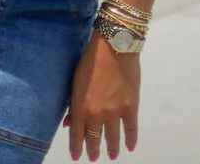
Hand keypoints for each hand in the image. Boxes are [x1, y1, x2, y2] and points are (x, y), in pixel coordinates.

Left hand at [65, 34, 139, 160]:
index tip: (77, 156)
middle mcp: (97, 114)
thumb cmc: (90, 60)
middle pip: (94, 138)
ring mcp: (115, 112)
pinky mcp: (131, 107)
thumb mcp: (75, 81)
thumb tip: (68, 122)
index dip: (76, 147)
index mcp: (80, 107)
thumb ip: (73, 103)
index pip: (77, 134)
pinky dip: (131, 139)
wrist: (113, 47)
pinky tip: (129, 147)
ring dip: (111, 148)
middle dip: (93, 150)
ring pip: (112, 137)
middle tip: (93, 157)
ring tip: (112, 155)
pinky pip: (131, 129)